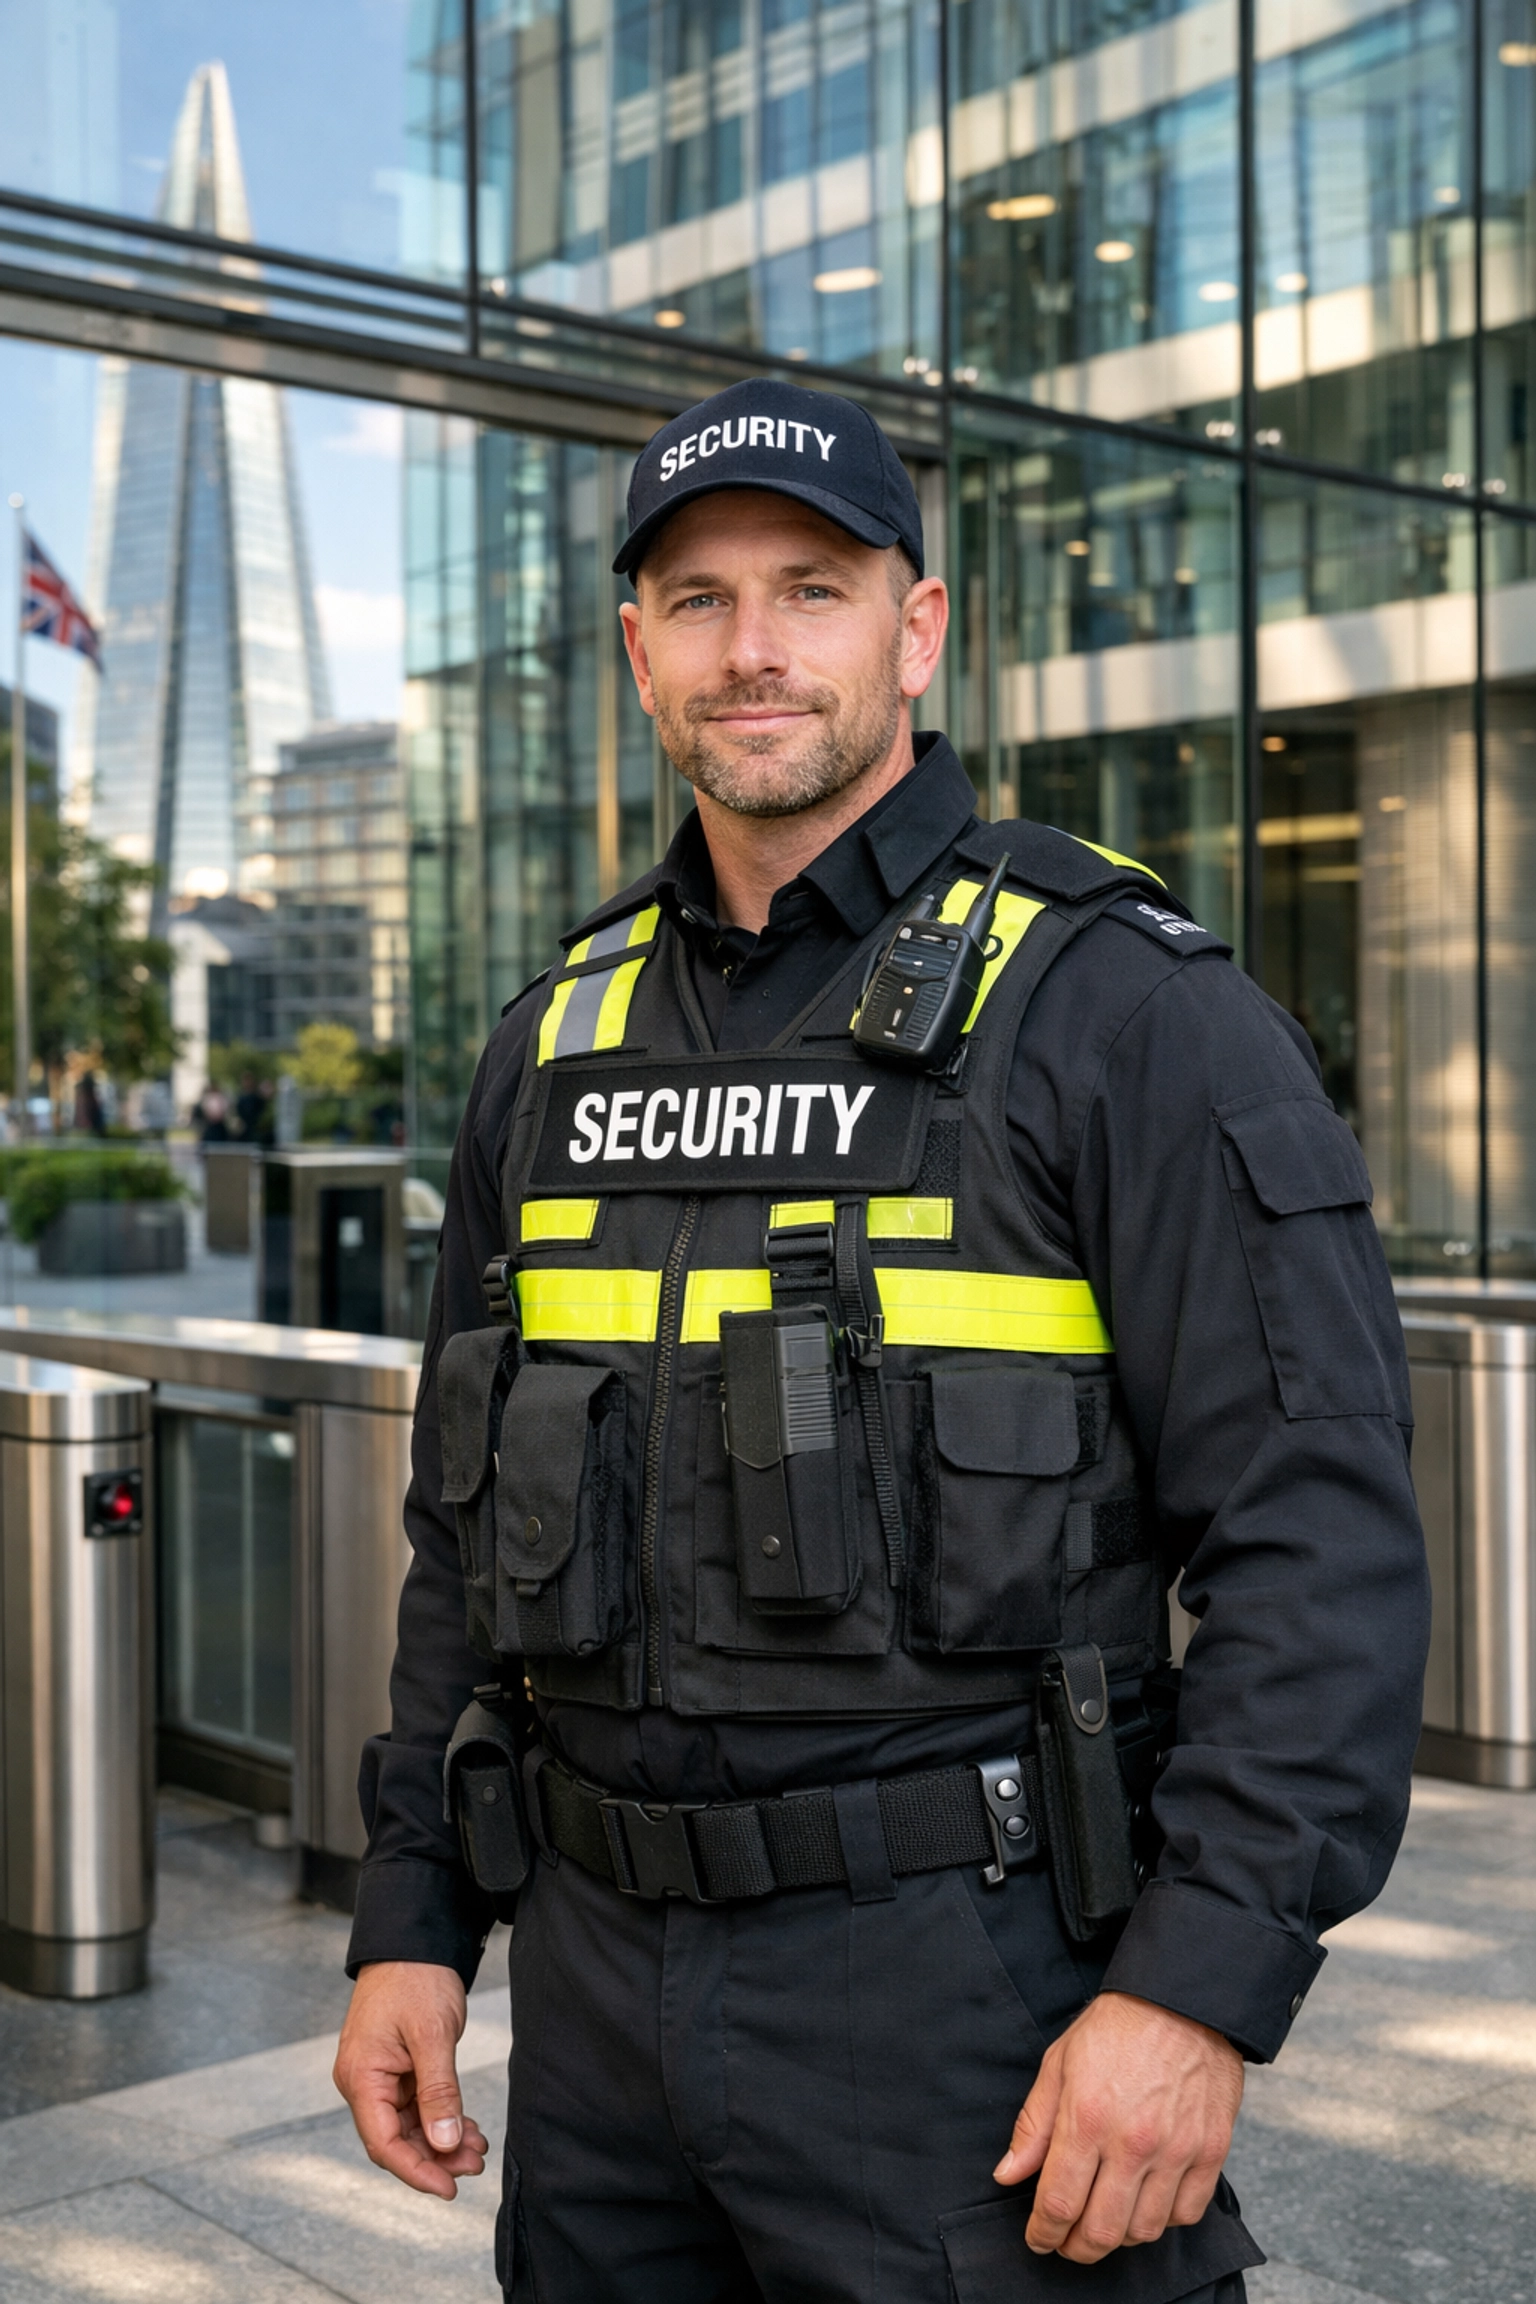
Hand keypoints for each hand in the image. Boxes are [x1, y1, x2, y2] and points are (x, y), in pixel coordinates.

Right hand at [333, 1960, 489, 2198]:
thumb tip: (444, 2142)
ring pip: (408, 2126)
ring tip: (478, 2148)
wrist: (413, 1940)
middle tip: (475, 2164)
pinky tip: (466, 2127)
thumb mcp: (432, 2034)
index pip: (384, 2143)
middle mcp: (362, 2081)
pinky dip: (440, 2118)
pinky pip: (415, 2107)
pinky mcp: (394, 2069)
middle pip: (396, 2140)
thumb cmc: (416, 1977)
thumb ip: (439, 2091)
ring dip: (441, 2140)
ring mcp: (377, 2076)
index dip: (416, 2171)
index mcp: (360, 2076)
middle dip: (436, 2157)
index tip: (448, 2187)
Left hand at [993, 1991, 1243, 2262]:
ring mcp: (1176, 2150)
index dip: (1043, 2232)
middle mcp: (1132, 2142)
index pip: (1059, 2202)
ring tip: (1105, 2220)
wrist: (1182, 2000)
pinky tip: (1147, 2203)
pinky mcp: (1210, 2151)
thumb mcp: (1059, 2063)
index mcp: (1087, 2118)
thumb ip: (1033, 2125)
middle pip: (1101, 2231)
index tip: (1038, 2238)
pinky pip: (1186, 2214)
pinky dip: (1163, 2221)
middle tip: (1067, 2242)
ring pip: (1143, 2231)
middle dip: (1076, 2248)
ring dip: (1119, 2237)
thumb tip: (1008, 2174)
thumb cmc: (1116, 2027)